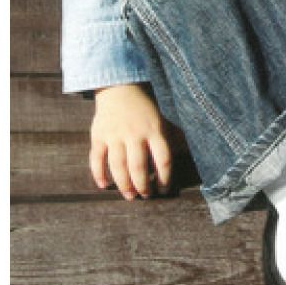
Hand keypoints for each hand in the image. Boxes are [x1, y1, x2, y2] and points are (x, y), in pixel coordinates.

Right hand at [90, 83, 172, 199]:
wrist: (119, 88)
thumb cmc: (144, 109)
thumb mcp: (162, 120)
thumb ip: (172, 137)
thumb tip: (189, 152)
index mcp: (155, 130)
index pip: (163, 159)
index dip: (165, 178)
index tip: (164, 190)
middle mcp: (135, 133)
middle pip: (139, 167)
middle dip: (143, 186)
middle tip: (145, 196)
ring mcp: (115, 135)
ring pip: (118, 166)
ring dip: (124, 185)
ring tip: (130, 196)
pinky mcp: (98, 135)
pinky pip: (97, 159)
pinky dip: (99, 174)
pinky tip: (105, 186)